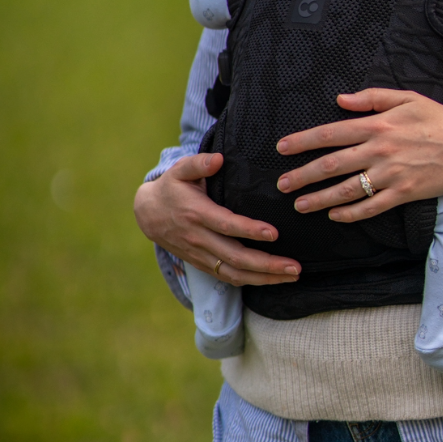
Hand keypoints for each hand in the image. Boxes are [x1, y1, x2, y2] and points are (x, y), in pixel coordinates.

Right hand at [133, 153, 301, 285]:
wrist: (148, 214)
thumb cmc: (172, 187)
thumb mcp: (180, 170)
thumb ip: (199, 163)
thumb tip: (219, 159)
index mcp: (197, 213)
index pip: (227, 225)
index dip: (250, 230)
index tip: (274, 233)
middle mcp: (199, 238)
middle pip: (235, 257)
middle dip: (267, 264)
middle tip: (294, 266)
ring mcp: (201, 255)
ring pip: (234, 273)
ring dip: (264, 278)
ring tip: (292, 275)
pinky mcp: (202, 264)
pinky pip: (228, 277)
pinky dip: (251, 282)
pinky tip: (273, 279)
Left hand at [274, 89, 442, 222]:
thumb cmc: (439, 120)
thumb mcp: (407, 98)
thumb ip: (372, 98)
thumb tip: (340, 99)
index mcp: (377, 124)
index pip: (331, 133)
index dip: (304, 141)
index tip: (283, 148)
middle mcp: (380, 150)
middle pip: (332, 164)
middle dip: (303, 175)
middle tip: (282, 184)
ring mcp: (391, 174)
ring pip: (347, 189)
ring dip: (320, 198)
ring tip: (300, 205)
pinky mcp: (404, 193)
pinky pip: (371, 207)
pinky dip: (351, 213)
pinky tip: (336, 216)